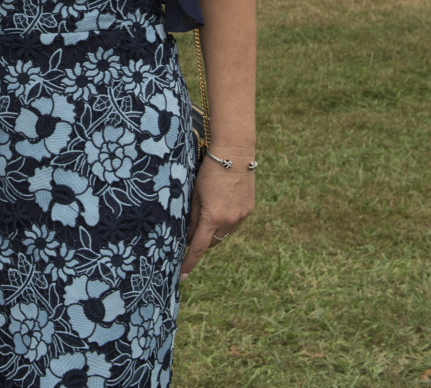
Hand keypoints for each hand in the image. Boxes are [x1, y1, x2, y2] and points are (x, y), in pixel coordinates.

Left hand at [181, 158, 254, 278]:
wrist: (234, 155)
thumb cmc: (209, 172)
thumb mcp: (195, 194)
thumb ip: (192, 217)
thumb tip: (187, 236)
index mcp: (212, 218)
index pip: (197, 248)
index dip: (189, 263)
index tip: (182, 276)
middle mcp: (229, 221)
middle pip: (211, 242)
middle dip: (200, 241)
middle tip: (190, 232)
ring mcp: (241, 217)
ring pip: (223, 234)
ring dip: (214, 231)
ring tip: (207, 213)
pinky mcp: (248, 210)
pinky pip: (233, 223)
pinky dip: (225, 221)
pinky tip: (220, 206)